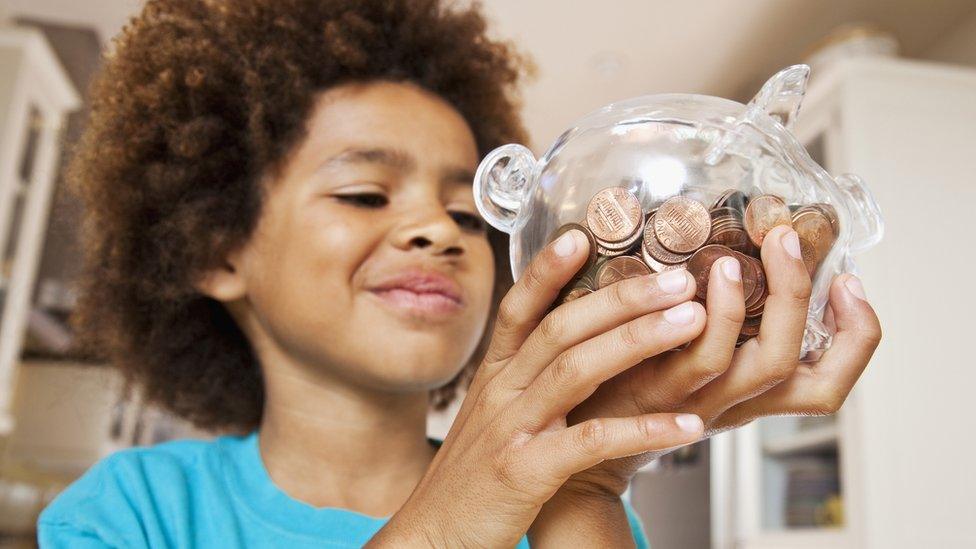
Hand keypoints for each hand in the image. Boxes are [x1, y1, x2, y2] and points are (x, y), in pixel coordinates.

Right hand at [367, 229, 707, 547]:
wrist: (433, 538)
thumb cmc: (472, 480)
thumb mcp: (488, 418)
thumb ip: (522, 382)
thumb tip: (572, 349)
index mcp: (492, 377)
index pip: (519, 310)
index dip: (548, 271)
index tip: (583, 237)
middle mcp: (499, 393)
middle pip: (560, 329)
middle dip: (621, 298)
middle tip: (677, 278)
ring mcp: (511, 430)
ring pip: (576, 370)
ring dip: (638, 341)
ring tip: (691, 323)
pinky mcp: (527, 473)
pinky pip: (591, 441)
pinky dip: (642, 430)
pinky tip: (685, 425)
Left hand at [556, 225, 881, 495]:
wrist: (576, 437)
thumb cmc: (632, 382)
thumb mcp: (689, 356)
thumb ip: (717, 319)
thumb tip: (732, 246)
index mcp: (752, 394)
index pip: (830, 382)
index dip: (858, 336)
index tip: (848, 281)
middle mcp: (738, 402)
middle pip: (810, 373)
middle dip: (808, 299)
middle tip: (788, 239)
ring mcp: (702, 400)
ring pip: (766, 365)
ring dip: (769, 302)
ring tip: (746, 254)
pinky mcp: (659, 393)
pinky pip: (701, 359)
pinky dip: (714, 316)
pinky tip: (697, 279)